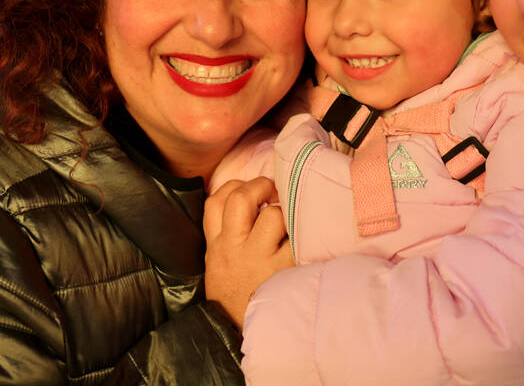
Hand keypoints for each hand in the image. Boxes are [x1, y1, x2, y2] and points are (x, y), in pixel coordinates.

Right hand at [204, 177, 293, 327]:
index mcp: (217, 247)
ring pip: (273, 216)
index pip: (215, 202)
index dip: (235, 186)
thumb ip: (227, 237)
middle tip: (274, 191)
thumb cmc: (235, 300)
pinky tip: (308, 236)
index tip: (249, 189)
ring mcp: (259, 259)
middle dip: (261, 186)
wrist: (240, 337)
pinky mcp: (284, 270)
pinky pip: (297, 239)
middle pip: (241, 199)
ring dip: (285, 213)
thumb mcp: (217, 267)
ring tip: (291, 220)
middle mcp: (235, 249)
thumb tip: (250, 203)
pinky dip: (305, 233)